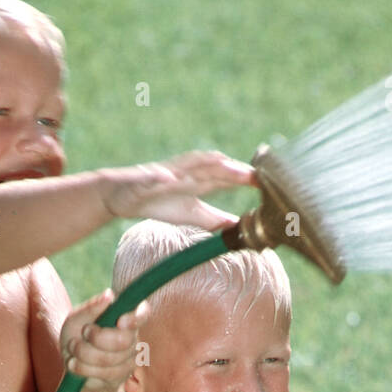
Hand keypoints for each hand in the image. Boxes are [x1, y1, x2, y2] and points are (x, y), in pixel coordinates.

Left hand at [61, 289, 149, 389]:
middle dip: (97, 338)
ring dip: (84, 354)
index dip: (135, 319)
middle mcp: (132, 336)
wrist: (71, 364)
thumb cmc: (75, 335)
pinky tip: (74, 363)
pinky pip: (105, 374)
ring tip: (72, 348)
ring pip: (110, 359)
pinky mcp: (122, 375)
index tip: (120, 322)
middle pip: (124, 340)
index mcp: (125, 315)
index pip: (142, 314)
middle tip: (84, 332)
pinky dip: (84, 368)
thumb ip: (92, 307)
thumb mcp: (76, 318)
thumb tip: (110, 295)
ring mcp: (130, 358)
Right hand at [98, 150, 254, 230]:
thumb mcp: (191, 214)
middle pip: (212, 168)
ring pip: (187, 167)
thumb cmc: (160, 203)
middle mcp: (187, 173)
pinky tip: (171, 179)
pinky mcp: (146, 179)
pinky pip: (155, 177)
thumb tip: (237, 227)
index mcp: (198, 181)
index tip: (268, 182)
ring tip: (222, 164)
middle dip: (232, 170)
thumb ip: (214, 218)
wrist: (124, 196)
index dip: (245, 179)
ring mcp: (167, 173)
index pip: (226, 178)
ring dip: (204, 165)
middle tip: (253, 174)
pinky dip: (162, 177)